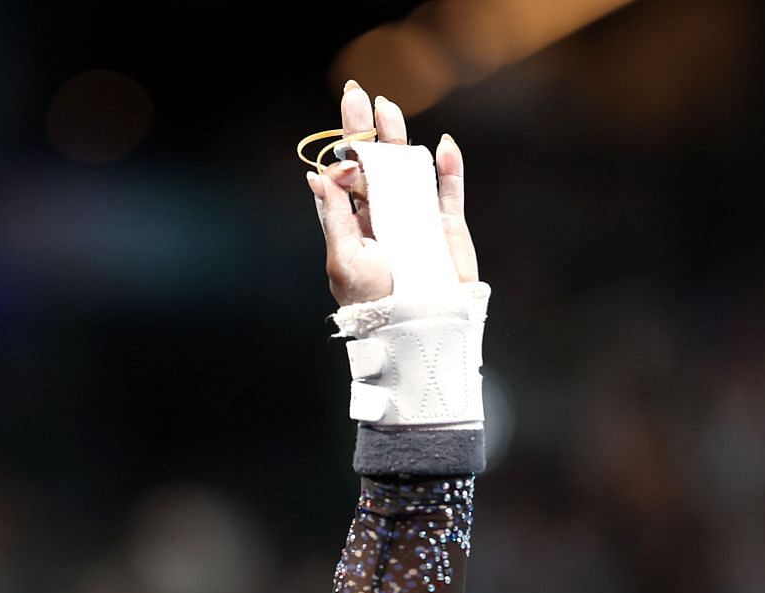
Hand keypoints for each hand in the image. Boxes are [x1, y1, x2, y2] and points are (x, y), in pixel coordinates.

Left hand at [305, 81, 478, 305]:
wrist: (414, 327)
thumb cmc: (372, 301)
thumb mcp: (343, 259)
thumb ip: (334, 216)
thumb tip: (316, 175)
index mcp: (356, 223)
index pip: (348, 177)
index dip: (344, 146)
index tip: (342, 118)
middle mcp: (384, 215)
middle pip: (376, 164)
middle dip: (368, 130)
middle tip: (360, 94)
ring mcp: (416, 218)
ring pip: (409, 169)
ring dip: (401, 138)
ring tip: (389, 108)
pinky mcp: (445, 226)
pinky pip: (448, 191)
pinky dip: (448, 168)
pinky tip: (442, 145)